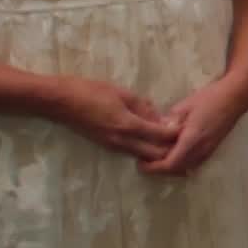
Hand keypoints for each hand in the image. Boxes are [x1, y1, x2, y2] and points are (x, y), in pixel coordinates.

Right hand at [51, 77, 178, 161]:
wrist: (59, 102)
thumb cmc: (89, 91)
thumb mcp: (121, 93)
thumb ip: (143, 106)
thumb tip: (161, 117)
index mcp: (128, 126)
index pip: (161, 136)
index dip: (177, 134)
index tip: (189, 127)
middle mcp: (122, 141)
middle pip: (155, 155)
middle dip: (171, 150)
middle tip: (184, 141)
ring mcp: (113, 146)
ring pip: (143, 156)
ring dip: (159, 152)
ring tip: (172, 143)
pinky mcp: (107, 146)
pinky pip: (132, 152)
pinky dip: (145, 150)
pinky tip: (152, 141)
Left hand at [140, 77, 247, 174]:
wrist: (235, 98)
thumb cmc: (209, 98)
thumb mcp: (184, 106)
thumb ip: (169, 122)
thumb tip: (156, 132)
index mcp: (192, 139)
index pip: (170, 163)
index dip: (154, 167)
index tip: (140, 163)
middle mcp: (201, 150)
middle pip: (176, 170)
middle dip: (159, 169)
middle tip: (144, 160)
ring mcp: (207, 151)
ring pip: (184, 168)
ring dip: (169, 167)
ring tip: (156, 157)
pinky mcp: (210, 149)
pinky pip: (192, 163)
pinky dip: (179, 163)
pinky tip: (171, 153)